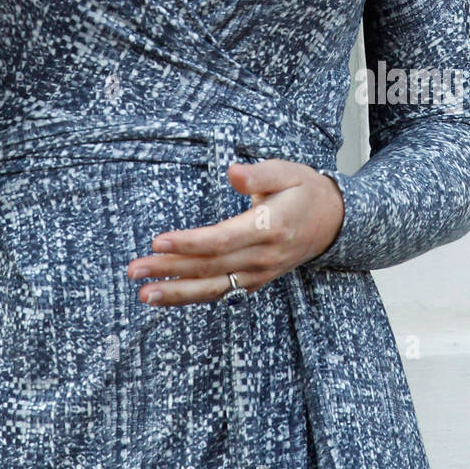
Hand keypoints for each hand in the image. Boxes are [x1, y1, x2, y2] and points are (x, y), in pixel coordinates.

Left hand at [126, 160, 344, 305]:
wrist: (335, 221)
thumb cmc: (305, 190)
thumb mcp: (287, 172)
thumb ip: (259, 174)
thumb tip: (232, 172)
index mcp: (269, 228)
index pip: (222, 241)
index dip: (189, 244)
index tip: (158, 241)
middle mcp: (263, 257)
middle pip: (210, 267)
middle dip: (170, 271)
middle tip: (134, 270)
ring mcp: (259, 273)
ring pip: (214, 288)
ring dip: (176, 293)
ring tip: (143, 294)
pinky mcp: (255, 280)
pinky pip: (222, 292)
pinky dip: (193, 297)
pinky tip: (168, 297)